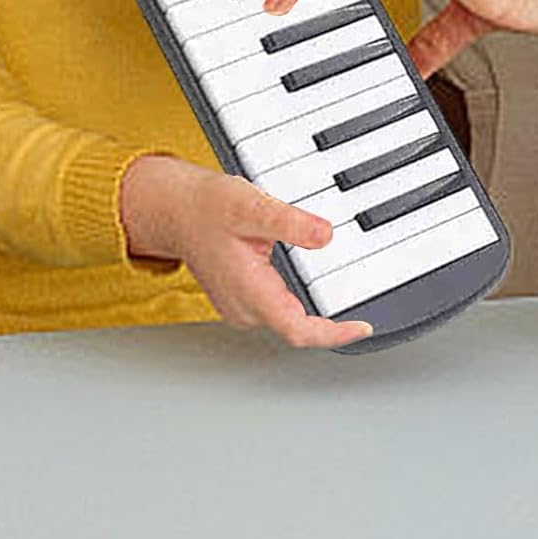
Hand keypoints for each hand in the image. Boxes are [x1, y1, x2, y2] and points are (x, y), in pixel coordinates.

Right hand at [119, 155, 371, 349]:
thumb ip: (289, 222)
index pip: (298, 329)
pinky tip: (306, 276)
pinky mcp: (240, 300)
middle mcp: (244, 308)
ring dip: (313, 307)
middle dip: (330, 316)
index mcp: (249, 291)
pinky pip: (276, 309)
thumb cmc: (205, 208)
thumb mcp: (250, 205)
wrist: (175, 210)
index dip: (334, 334)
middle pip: (297, 326)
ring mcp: (240, 307)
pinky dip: (296, 298)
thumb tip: (325, 235)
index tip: (362, 327)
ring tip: (338, 285)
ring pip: (287, 318)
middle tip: (358, 296)